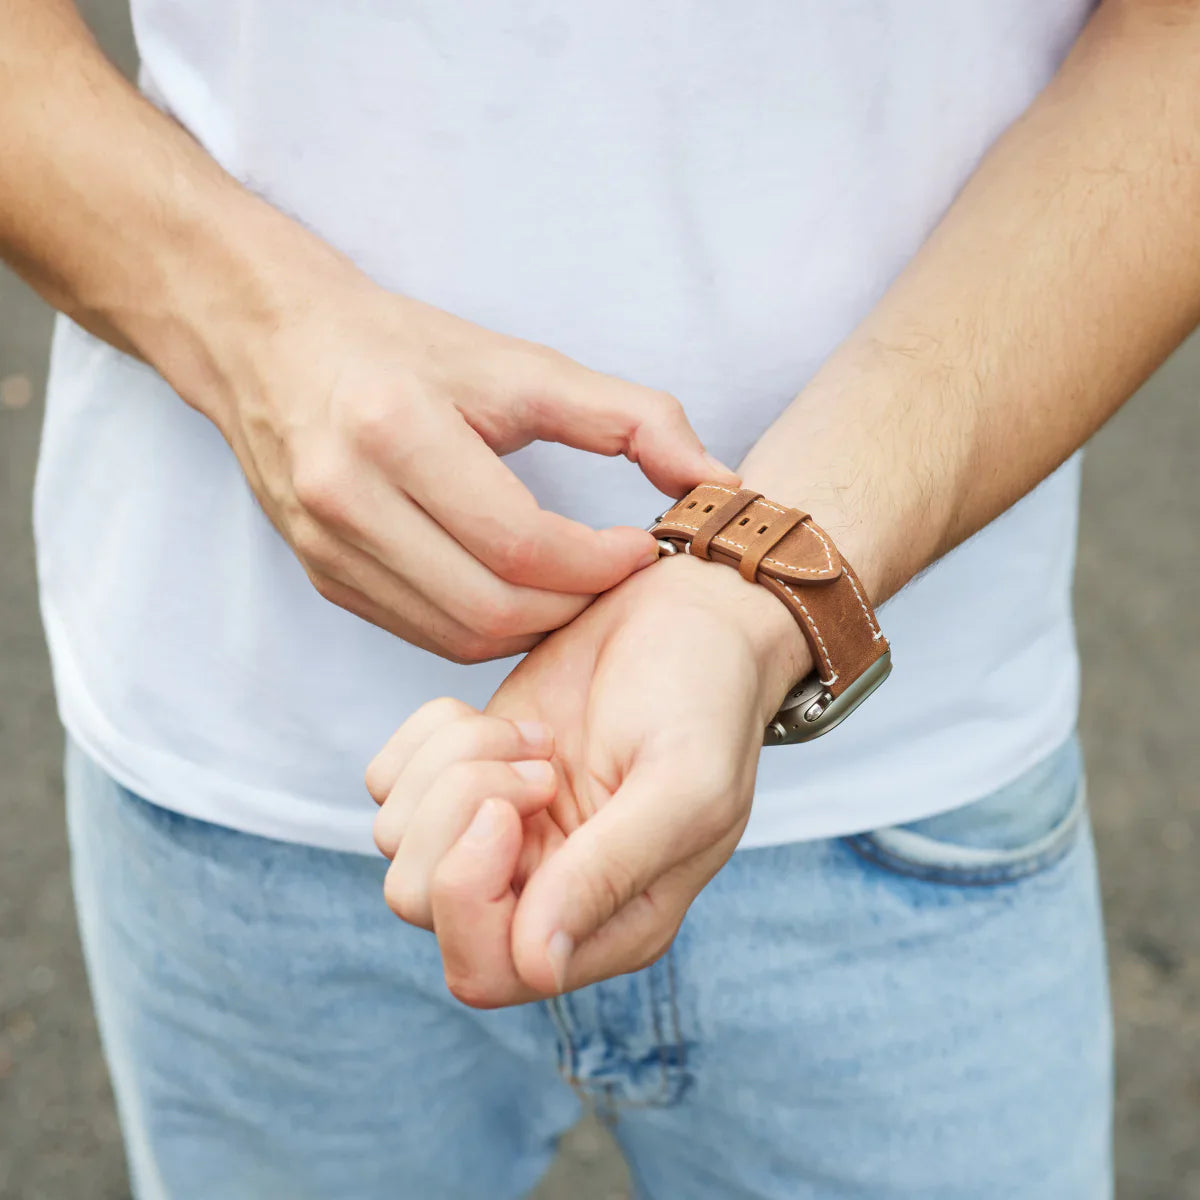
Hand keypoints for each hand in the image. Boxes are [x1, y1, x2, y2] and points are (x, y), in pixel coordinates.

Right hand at [201, 259, 734, 662]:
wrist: (277, 347)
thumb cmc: (407, 350)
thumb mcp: (521, 363)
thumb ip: (631, 417)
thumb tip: (719, 480)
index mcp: (396, 430)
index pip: (522, 543)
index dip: (600, 563)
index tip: (643, 548)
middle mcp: (347, 498)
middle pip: (493, 605)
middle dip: (575, 604)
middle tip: (616, 575)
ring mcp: (327, 548)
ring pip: (459, 635)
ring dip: (535, 625)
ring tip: (574, 586)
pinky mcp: (322, 579)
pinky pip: (425, 634)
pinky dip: (486, 628)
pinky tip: (518, 592)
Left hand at [366, 553, 810, 1005]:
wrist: (689, 615)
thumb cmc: (705, 699)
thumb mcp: (683, 784)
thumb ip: (610, 873)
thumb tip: (537, 965)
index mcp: (608, 923)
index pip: (487, 970)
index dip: (471, 895)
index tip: (517, 807)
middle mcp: (541, 893)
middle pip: (418, 901)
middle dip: (458, 816)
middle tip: (539, 763)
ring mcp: (497, 835)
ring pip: (395, 837)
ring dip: (454, 766)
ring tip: (536, 737)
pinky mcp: (462, 776)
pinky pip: (388, 782)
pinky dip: (431, 737)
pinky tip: (505, 721)